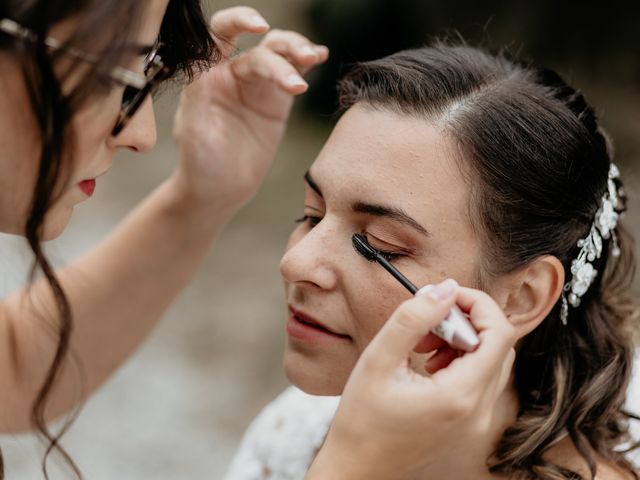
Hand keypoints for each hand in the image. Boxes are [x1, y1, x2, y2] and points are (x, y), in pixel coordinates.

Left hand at [173, 7, 327, 218]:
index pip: (219, 34)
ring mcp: (257, 86)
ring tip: (313, 57)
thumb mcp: (193, 129)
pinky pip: (294, 74)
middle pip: (262, 46)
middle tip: (302, 59)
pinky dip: (307, 63)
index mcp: (208, 73)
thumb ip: (198, 92)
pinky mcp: (277, 102)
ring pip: (280, 54)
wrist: (220, 190)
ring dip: (298, 50)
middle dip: (283, 50)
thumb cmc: (199, 162)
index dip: (238, 21)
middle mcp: (233, 73)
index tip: (258, 26)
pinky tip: (320, 57)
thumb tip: (204, 57)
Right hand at [307, 280, 516, 479]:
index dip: (477, 304)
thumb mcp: (378, 360)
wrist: (356, 470)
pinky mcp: (470, 425)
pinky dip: (460, 362)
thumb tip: (446, 288)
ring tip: (422, 344)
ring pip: (491, 362)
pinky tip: (427, 365)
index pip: (500, 333)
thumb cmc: (361, 421)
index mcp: (461, 395)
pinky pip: (481, 381)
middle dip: (465, 322)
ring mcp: (478, 422)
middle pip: (498, 345)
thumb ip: (412, 319)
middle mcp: (480, 411)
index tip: (445, 296)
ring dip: (462, 341)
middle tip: (427, 323)